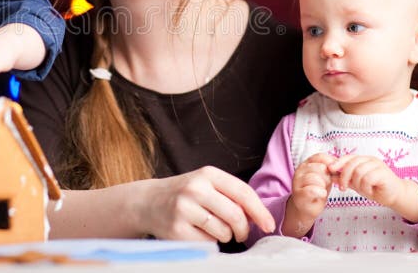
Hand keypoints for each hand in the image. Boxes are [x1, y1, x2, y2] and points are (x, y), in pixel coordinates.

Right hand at [139, 166, 274, 242]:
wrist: (148, 201)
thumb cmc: (186, 194)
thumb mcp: (206, 184)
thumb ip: (230, 194)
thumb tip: (259, 217)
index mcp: (208, 174)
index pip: (243, 192)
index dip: (260, 211)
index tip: (269, 225)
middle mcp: (195, 188)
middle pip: (236, 216)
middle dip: (243, 230)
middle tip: (241, 234)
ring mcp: (184, 209)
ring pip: (223, 232)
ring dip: (225, 236)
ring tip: (213, 229)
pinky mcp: (176, 229)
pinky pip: (207, 243)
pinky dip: (209, 242)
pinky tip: (198, 233)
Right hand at [286, 152, 335, 231]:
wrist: (306, 207)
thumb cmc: (317, 190)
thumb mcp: (325, 176)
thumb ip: (330, 168)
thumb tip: (342, 163)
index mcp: (306, 164)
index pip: (320, 157)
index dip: (330, 164)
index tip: (335, 172)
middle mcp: (300, 170)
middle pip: (319, 167)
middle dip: (327, 177)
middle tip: (326, 184)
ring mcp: (297, 182)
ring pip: (315, 178)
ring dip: (323, 186)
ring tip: (322, 190)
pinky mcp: (298, 194)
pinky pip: (311, 190)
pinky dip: (320, 192)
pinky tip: (321, 195)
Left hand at [328, 154, 403, 206]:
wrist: (395, 196)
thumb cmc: (376, 188)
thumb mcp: (357, 184)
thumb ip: (346, 179)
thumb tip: (331, 176)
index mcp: (364, 160)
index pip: (348, 157)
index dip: (338, 163)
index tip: (330, 170)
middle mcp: (370, 160)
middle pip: (351, 164)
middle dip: (344, 177)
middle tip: (342, 188)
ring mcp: (377, 165)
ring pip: (359, 172)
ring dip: (357, 184)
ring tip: (363, 190)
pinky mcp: (383, 173)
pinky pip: (368, 178)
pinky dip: (365, 187)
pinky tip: (370, 191)